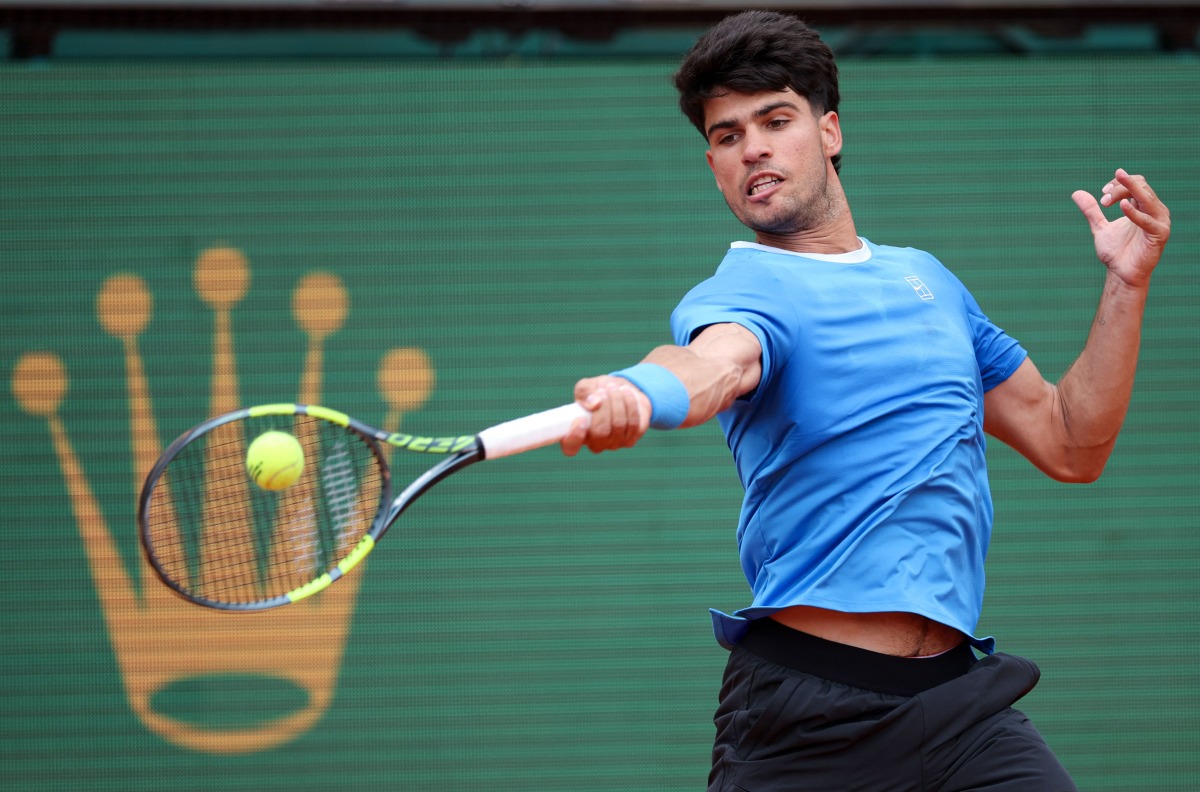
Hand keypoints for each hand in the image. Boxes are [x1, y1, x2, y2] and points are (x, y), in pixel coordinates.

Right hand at [560, 376, 650, 456]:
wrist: (621, 391)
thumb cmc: (597, 391)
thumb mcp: (586, 387)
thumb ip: (585, 393)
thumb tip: (594, 404)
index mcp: (576, 435)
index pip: (571, 447)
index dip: (574, 437)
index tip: (580, 419)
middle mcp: (594, 444)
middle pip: (600, 432)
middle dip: (604, 408)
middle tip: (603, 390)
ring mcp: (613, 444)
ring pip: (618, 425)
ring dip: (617, 402)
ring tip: (614, 387)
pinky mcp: (630, 439)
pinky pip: (633, 423)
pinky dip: (630, 404)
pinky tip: (626, 392)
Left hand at [1072, 168, 1170, 289]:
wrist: (1121, 274)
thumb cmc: (1115, 252)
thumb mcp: (1100, 227)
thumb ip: (1091, 210)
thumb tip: (1076, 193)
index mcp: (1143, 206)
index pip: (1136, 183)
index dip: (1119, 183)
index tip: (1102, 192)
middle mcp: (1155, 210)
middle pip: (1140, 186)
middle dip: (1119, 189)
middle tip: (1102, 200)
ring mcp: (1159, 221)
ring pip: (1146, 197)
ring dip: (1125, 193)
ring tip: (1106, 199)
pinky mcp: (1160, 233)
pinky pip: (1148, 220)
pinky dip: (1134, 212)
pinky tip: (1122, 206)